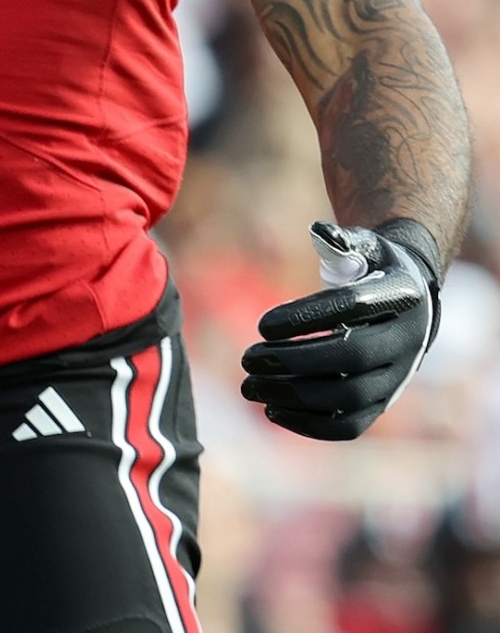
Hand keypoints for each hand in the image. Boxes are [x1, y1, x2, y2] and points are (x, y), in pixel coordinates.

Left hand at [241, 219, 441, 441]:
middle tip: (246, 359)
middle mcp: (405, 341)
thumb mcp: (364, 247)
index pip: (354, 308)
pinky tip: (272, 410)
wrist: (410, 307)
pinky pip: (350, 426)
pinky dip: (310, 425)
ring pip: (349, 399)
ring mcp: (397, 378)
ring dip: (293, 396)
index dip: (306, 317)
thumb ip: (341, 240)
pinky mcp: (383, 403)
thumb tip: (321, 232)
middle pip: (351, 359)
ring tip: (249, 386)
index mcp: (400, 297)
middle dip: (293, 361)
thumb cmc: (372, 270)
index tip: (261, 325)